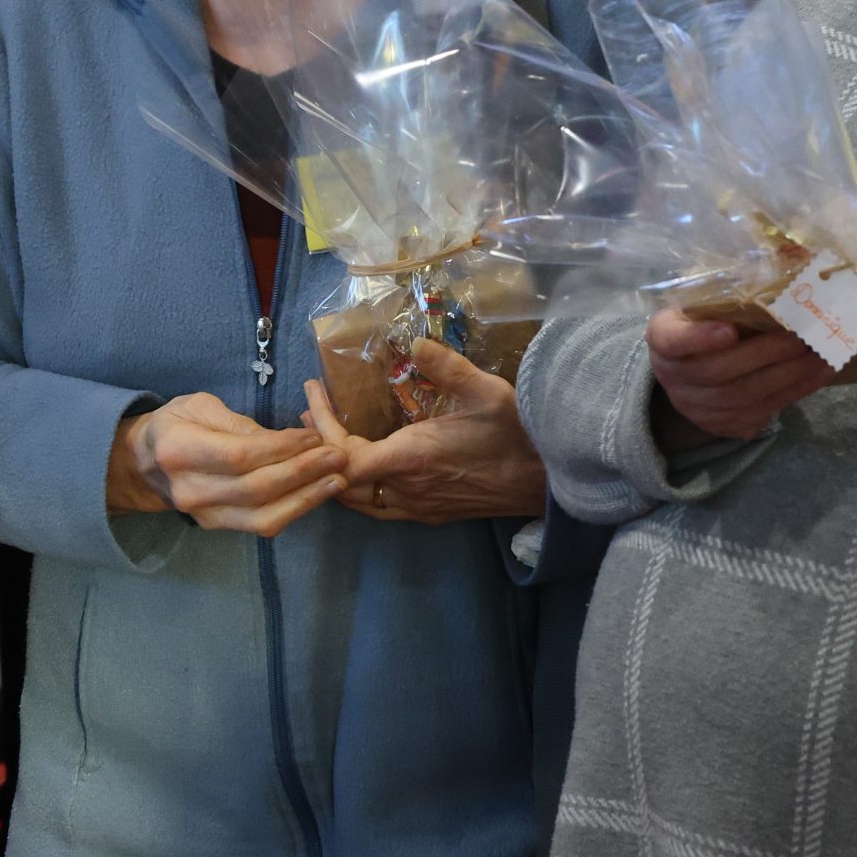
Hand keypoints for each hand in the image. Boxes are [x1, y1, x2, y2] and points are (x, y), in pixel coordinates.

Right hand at [105, 392, 346, 534]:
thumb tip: (283, 441)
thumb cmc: (175, 423)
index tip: (314, 437)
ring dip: (305, 499)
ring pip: (262, 516)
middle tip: (338, 457)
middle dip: (303, 473)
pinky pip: (260, 525)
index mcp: (180, 450)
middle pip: (255, 489)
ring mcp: (204, 514)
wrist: (143, 462)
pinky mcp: (218, 526)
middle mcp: (190, 489)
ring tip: (337, 480)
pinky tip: (317, 493)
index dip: (281, 449)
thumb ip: (238, 423)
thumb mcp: (199, 406)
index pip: (239, 456)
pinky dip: (293, 510)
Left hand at [301, 339, 546, 523]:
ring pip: (358, 501)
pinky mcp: (429, 514)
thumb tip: (414, 342)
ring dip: (337, 470)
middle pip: (340, 483)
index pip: (343, 458)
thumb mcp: (487, 392)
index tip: (312, 395)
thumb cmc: (517, 434)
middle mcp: (407, 490)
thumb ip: (448, 366)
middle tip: (308, 414)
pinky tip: (363, 464)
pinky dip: (359, 487)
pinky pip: (379, 507)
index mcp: (411, 459)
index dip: (320, 430)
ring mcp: (417, 508)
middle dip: (318, 450)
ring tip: (325, 437)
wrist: (548, 481)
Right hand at [648, 308, 834, 446]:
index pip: (673, 340)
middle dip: (766, 354)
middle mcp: (674, 377)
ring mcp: (696, 407)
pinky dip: (795, 391)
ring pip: (744, 396)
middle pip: (718, 371)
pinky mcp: (722, 425)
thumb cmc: (701, 324)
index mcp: (662, 339)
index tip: (730, 330)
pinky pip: (761, 412)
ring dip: (789, 375)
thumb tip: (786, 266)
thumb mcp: (701, 304)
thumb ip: (728, 295)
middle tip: (804, 337)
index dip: (700, 338)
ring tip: (821, 355)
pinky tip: (818, 373)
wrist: (688, 373)